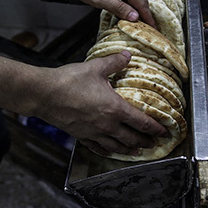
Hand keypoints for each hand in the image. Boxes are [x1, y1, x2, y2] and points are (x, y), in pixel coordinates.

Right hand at [35, 52, 168, 155]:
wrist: (44, 94)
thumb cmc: (69, 81)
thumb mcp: (95, 67)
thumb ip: (115, 62)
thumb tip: (127, 55)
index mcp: (115, 108)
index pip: (141, 122)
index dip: (155, 128)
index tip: (164, 131)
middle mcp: (107, 124)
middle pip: (131, 138)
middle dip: (145, 142)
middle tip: (154, 144)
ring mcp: (93, 132)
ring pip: (116, 147)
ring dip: (129, 150)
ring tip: (137, 152)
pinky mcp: (80, 136)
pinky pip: (97, 148)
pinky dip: (107, 151)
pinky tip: (109, 151)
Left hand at [58, 0, 155, 27]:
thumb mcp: (99, 0)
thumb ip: (119, 8)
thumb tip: (135, 17)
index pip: (141, 2)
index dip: (147, 16)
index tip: (152, 27)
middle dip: (146, 11)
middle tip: (148, 25)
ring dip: (140, 4)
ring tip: (139, 17)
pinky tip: (129, 5)